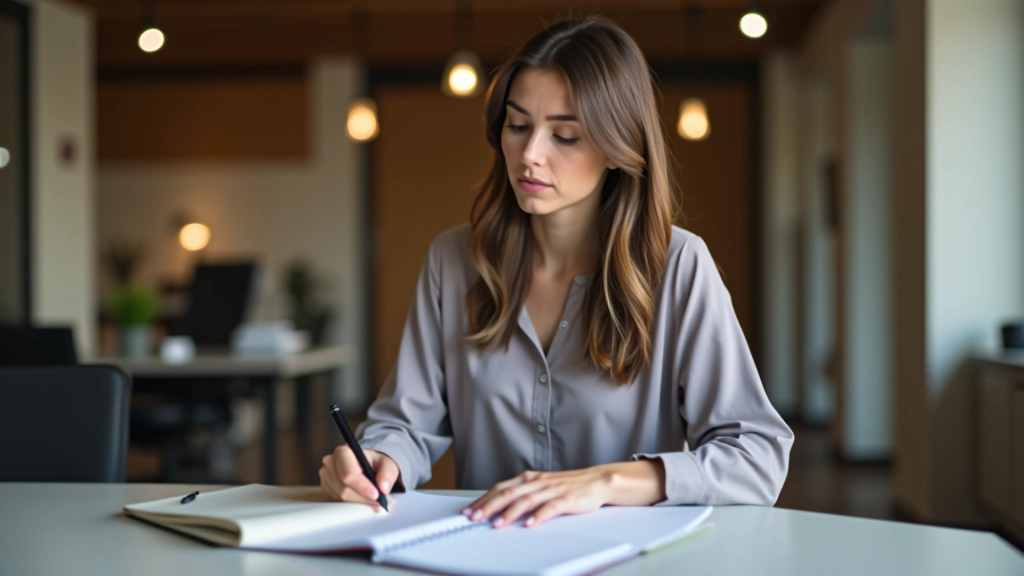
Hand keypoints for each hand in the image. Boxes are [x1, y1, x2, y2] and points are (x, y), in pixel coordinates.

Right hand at [319, 446, 400, 509]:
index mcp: (343, 453)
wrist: (366, 465)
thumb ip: (388, 473)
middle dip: (363, 499)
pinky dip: (351, 505)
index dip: (362, 487)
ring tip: (373, 503)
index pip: (348, 474)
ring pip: (341, 498)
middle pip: (344, 489)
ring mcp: (326, 477)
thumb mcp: (387, 463)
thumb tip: (383, 488)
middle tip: (379, 503)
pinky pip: (337, 502)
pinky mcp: (325, 489)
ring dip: (358, 504)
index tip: (376, 495)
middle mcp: (330, 463)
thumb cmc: (375, 463)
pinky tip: (362, 501)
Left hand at [462, 460, 665, 528]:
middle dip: (489, 506)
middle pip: (508, 493)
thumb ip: (523, 495)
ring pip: (526, 500)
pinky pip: (551, 507)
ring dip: (509, 513)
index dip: (483, 499)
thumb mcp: (542, 487)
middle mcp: (538, 481)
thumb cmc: (569, 486)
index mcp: (530, 478)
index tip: (469, 511)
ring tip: (497, 524)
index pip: (501, 488)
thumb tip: (498, 508)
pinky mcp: (567, 499)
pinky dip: (539, 516)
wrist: (598, 481)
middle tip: (474, 518)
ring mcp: (552, 489)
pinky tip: (530, 524)